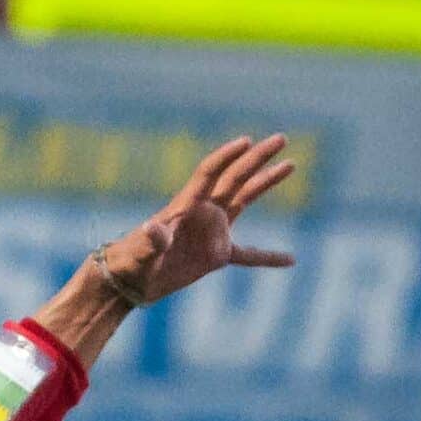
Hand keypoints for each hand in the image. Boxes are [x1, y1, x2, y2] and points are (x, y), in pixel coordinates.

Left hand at [33, 134, 296, 355]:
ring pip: (245, 200)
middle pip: (235, 177)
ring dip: (266, 182)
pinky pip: (249, 254)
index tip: (246, 142)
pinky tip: (291, 260)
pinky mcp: (216, 255)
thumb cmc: (130, 263)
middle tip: (281, 139)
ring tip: (290, 164)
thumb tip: (152, 228)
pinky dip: (268, 257)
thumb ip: (151, 240)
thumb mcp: (141, 252)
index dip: (227, 156)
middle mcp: (203, 212)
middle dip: (257, 158)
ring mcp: (212, 232)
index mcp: (186, 206)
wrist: (129, 282)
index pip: (210, 173)